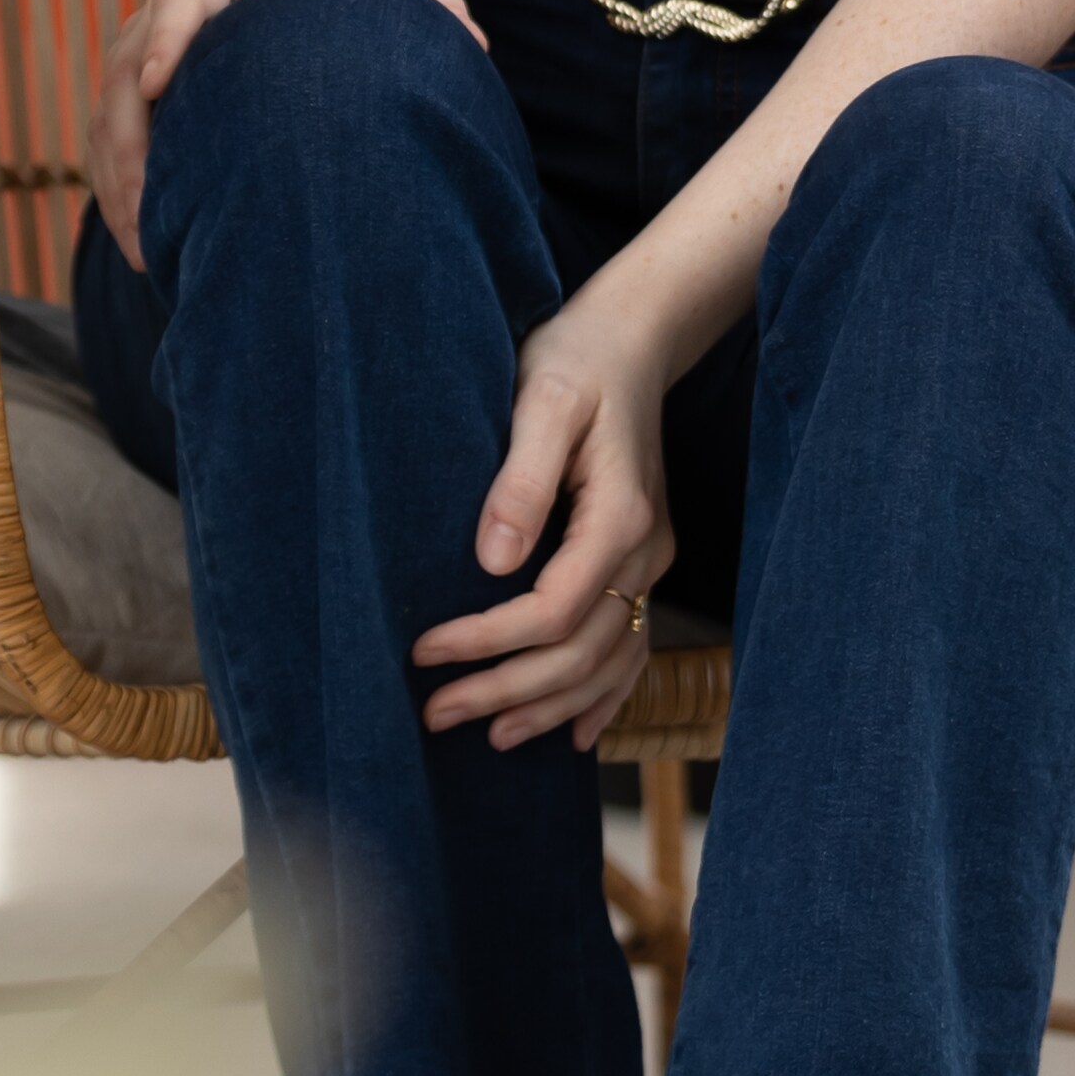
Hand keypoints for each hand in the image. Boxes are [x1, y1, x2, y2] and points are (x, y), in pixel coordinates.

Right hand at [87, 0, 481, 267]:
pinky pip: (109, 140)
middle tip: (153, 222)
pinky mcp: (129, 82)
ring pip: (108, 118)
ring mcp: (137, 46)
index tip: (155, 82)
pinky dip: (120, 192)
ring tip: (151, 256)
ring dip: (121, 188)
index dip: (163, 36)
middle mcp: (167, 8)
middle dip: (129, 150)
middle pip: (124, 76)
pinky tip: (150, 246)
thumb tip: (476, 44)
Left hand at [412, 278, 676, 756]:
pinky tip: (574, 732)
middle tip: (437, 712)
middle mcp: (644, 551)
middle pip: (581, 652)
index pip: (554, 610)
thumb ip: (520, 480)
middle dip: (508, 689)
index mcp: (620, 517)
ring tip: (490, 735)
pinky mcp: (641, 561)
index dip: (489, 641)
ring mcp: (649, 562)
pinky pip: (633, 647)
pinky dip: (605, 696)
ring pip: (609, 661)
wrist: (630, 340)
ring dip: (549, 705)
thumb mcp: (542, 401)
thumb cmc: (575, 359)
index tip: (425, 651)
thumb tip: (491, 563)